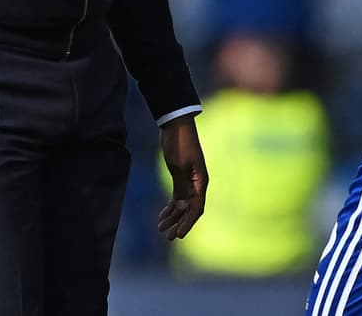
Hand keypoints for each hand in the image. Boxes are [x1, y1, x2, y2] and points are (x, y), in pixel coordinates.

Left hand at [158, 115, 207, 240]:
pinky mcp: (180, 177)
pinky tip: (162, 216)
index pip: (196, 208)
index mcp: (200, 182)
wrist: (174, 125)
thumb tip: (182, 208)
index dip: (188, 223)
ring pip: (182, 205)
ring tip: (161, 229)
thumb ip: (181, 187)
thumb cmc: (179, 144)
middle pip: (189, 210)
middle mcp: (197, 184)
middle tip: (168, 237)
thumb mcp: (179, 166)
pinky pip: (177, 197)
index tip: (179, 235)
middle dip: (179, 224)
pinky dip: (170, 207)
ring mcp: (189, 181)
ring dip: (173, 218)